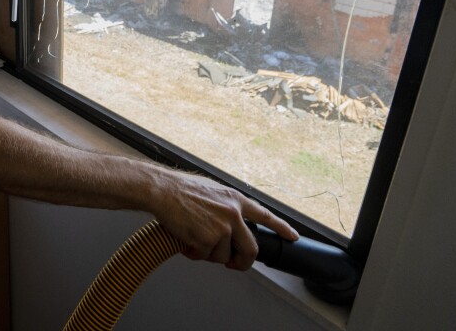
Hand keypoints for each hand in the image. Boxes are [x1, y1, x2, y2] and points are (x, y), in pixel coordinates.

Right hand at [151, 168, 297, 270]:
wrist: (162, 191)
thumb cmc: (181, 190)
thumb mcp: (212, 191)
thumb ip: (225, 206)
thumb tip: (230, 225)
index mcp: (235, 199)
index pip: (265, 215)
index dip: (282, 228)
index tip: (293, 237)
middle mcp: (233, 214)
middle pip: (250, 248)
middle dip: (243, 262)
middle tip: (234, 264)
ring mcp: (223, 227)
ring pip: (223, 256)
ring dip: (208, 254)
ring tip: (194, 240)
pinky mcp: (209, 238)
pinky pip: (206, 256)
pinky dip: (195, 254)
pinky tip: (186, 241)